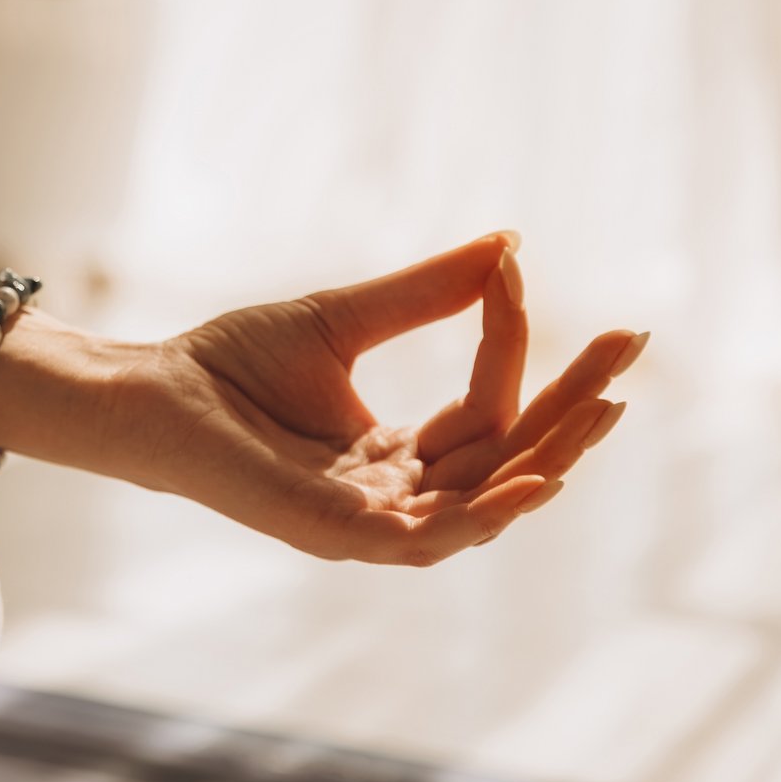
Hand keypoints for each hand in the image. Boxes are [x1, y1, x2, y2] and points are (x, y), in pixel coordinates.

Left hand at [120, 233, 643, 564]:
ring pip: (483, 504)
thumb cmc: (230, 364)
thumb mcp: (344, 320)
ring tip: (604, 404)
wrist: (150, 390)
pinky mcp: (333, 533)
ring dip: (550, 458)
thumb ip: (425, 294)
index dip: (514, 347)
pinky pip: (428, 538)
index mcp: (396, 455)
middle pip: (505, 461)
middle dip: (570, 411)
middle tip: (629, 349)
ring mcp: (366, 521)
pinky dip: (486, 513)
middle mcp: (392, 496)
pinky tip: (537, 475)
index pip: (485, 410)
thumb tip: (509, 243)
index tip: (520, 269)